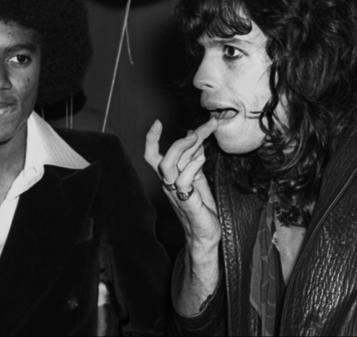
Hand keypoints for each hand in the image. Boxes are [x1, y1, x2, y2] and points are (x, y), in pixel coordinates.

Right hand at [144, 118, 220, 252]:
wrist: (205, 234)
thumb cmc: (201, 207)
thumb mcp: (198, 176)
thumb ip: (194, 156)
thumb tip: (194, 134)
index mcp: (169, 177)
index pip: (152, 155)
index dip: (151, 138)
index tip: (157, 122)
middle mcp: (168, 183)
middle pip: (161, 156)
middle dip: (180, 138)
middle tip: (201, 128)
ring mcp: (175, 193)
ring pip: (167, 165)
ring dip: (182, 148)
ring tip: (198, 139)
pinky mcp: (187, 202)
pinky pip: (183, 181)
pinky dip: (192, 166)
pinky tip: (202, 159)